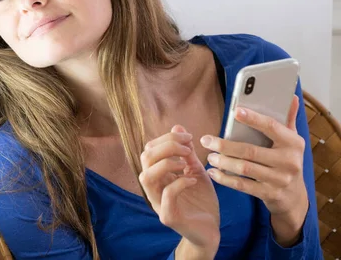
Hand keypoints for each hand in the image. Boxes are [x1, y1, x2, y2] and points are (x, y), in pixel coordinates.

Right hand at [139, 125, 219, 251]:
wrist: (211, 230)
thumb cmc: (201, 200)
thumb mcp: (196, 170)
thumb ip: (186, 152)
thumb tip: (177, 125)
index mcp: (157, 175)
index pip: (149, 149)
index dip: (167, 138)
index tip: (188, 136)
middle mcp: (153, 187)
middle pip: (145, 158)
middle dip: (167, 146)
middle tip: (188, 147)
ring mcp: (158, 202)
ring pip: (146, 176)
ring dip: (167, 163)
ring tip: (186, 163)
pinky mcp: (169, 217)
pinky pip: (167, 195)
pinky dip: (180, 182)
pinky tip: (193, 180)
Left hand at [200, 95, 308, 244]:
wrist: (295, 197)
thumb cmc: (287, 160)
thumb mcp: (291, 140)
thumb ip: (287, 118)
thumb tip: (290, 95)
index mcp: (293, 143)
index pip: (272, 127)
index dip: (254, 118)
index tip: (236, 111)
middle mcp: (289, 161)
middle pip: (251, 150)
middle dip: (225, 145)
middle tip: (206, 140)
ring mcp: (279, 179)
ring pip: (245, 168)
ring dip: (223, 162)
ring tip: (209, 156)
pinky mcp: (269, 194)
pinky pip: (243, 185)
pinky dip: (225, 179)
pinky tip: (213, 172)